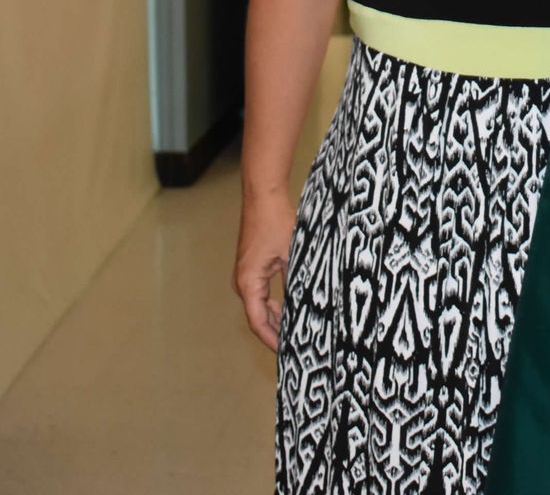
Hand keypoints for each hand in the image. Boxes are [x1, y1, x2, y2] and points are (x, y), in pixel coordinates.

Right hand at [233, 186, 296, 349]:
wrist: (264, 196)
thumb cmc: (276, 222)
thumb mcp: (292, 255)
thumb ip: (296, 282)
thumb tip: (306, 307)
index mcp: (248, 282)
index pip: (258, 321)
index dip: (272, 340)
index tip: (286, 353)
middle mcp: (243, 281)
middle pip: (258, 317)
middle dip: (276, 333)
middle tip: (297, 348)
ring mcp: (246, 274)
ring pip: (260, 306)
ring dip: (277, 319)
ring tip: (297, 332)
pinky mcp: (252, 267)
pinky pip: (262, 293)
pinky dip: (275, 305)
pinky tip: (292, 310)